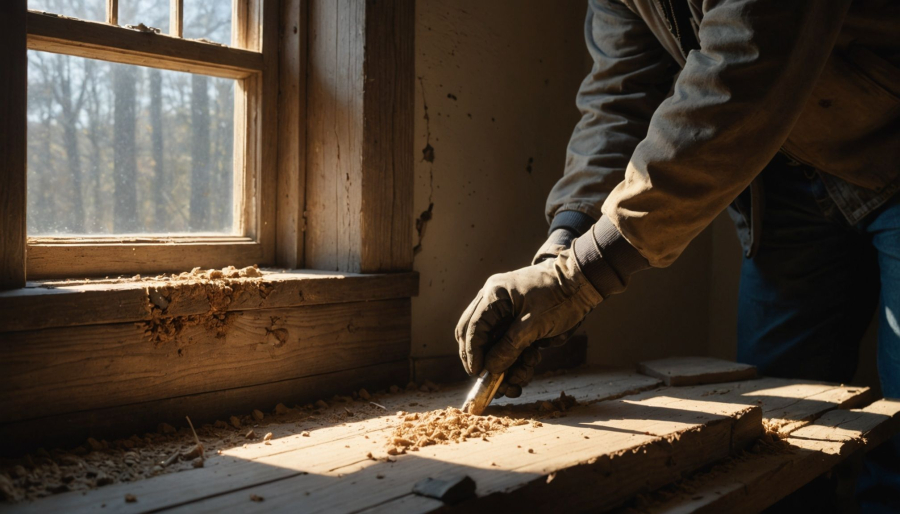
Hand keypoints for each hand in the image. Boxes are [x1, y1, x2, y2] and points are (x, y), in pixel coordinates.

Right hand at [455, 248, 601, 396]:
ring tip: (524, 373)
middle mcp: (494, 302)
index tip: (477, 374)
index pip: (472, 328)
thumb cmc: (560, 297)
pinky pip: (509, 344)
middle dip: (487, 362)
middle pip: (477, 337)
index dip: (472, 353)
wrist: (584, 283)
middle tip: (495, 383)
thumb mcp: (534, 324)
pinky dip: (517, 358)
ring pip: (494, 345)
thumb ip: (509, 347)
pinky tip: (530, 363)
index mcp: (494, 296)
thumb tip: (490, 369)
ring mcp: (506, 312)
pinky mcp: (518, 322)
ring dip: (506, 363)